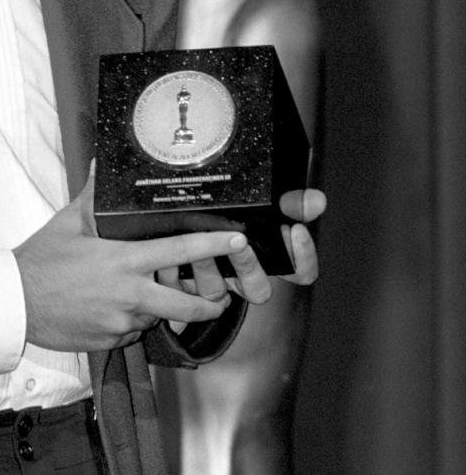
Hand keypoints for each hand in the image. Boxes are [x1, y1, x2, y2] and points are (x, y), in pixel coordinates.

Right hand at [14, 168, 255, 351]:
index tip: (236, 241)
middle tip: (221, 296)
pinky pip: (134, 330)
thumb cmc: (42, 259)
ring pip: (160, 318)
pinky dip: (137, 320)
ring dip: (167, 311)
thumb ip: (94, 196)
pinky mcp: (110, 340)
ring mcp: (121, 321)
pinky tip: (122, 307)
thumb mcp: (69, 222)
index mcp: (123, 260)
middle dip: (210, 302)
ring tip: (167, 297)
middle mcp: (129, 293)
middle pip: (186, 304)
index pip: (179, 250)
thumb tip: (103, 164)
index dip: (212, 245)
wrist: (16, 303)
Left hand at [157, 187, 327, 313]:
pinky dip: (175, 273)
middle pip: (258, 290)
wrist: (174, 204)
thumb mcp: (259, 200)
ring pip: (216, 289)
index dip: (303, 259)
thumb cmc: (226, 207)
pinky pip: (180, 288)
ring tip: (200, 244)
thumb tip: (318, 201)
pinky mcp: (181, 282)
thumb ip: (290, 201)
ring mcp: (213, 280)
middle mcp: (242, 274)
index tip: (296, 231)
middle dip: (249, 266)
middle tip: (242, 242)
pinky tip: (172, 258)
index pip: (301, 272)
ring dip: (208, 268)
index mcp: (266, 257)